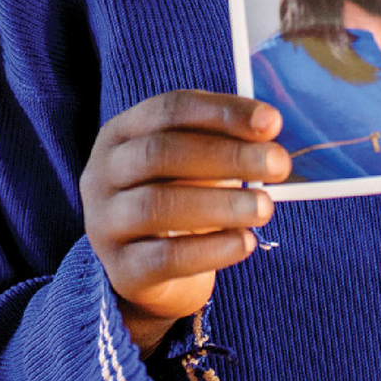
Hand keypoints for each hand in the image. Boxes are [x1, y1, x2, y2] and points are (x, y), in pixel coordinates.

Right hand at [80, 90, 291, 353]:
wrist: (149, 271)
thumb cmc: (179, 200)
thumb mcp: (194, 165)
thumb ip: (224, 143)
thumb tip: (268, 128)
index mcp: (120, 134)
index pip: (169, 109)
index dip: (222, 112)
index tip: (272, 123)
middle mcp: (101, 173)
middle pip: (160, 153)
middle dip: (227, 155)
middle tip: (278, 164)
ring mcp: (104, 223)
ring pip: (157, 206)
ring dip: (220, 204)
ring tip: (266, 207)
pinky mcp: (121, 270)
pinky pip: (165, 258)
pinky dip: (211, 250)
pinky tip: (246, 243)